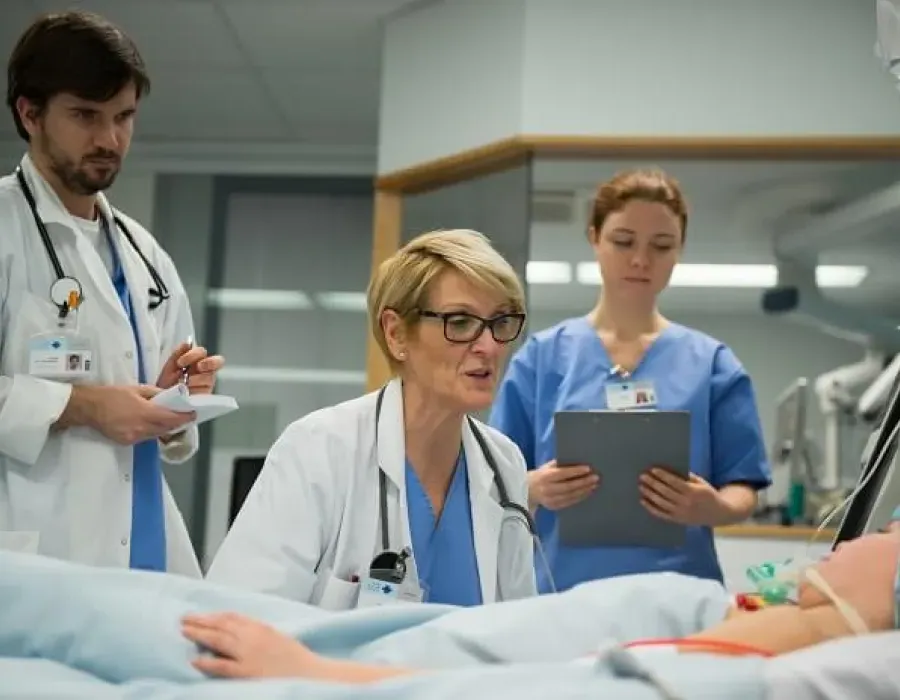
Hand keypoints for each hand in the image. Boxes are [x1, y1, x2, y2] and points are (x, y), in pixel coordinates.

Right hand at [85, 384, 193, 444]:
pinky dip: (151, 432)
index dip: (185, 418)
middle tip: (184, 416)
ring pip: (156, 435)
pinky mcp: (126, 442)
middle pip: (166, 429)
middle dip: (177, 423)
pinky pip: (145, 438)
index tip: (193, 414)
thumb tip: (169, 397)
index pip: (172, 419)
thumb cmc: (112, 395)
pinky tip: (151, 425)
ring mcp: (134, 437)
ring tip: (169, 420)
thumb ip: (155, 394)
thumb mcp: (137, 389)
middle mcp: (142, 428)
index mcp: (145, 413)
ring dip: (165, 428)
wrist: (89, 407)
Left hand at [156, 342, 224, 394]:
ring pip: (210, 378)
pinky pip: (207, 393)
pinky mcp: (207, 396)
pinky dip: (197, 393)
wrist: (163, 401)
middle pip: (216, 362)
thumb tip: (187, 343)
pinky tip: (188, 394)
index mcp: (197, 360)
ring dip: (196, 381)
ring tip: (184, 386)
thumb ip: (178, 354)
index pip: (202, 352)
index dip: (194, 355)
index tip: (180, 363)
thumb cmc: (167, 383)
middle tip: (197, 368)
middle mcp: (205, 371)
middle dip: (207, 363)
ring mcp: (208, 384)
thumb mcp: (170, 367)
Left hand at [181, 612, 323, 679]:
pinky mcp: (246, 671)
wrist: (309, 673)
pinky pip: (222, 666)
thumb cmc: (297, 659)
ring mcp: (248, 654)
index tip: (202, 614)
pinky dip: (208, 663)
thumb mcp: (278, 637)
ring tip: (184, 631)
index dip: (215, 615)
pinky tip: (195, 661)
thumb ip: (260, 633)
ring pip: (218, 640)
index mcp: (261, 628)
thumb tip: (242, 630)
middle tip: (184, 618)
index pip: (233, 617)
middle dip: (202, 621)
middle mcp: (253, 637)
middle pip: (222, 625)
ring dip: (200, 634)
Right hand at [527, 460, 599, 510]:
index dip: (576, 471)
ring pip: (570, 495)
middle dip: (583, 482)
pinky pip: (569, 502)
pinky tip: (587, 492)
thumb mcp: (546, 467)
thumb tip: (576, 460)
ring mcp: (550, 499)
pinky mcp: (554, 506)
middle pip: (568, 486)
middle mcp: (547, 489)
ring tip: (594, 485)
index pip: (562, 473)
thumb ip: (559, 465)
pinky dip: (580, 497)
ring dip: (584, 490)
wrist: (526, 491)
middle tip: (595, 478)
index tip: (588, 468)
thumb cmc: (539, 475)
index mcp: (545, 476)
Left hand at [639, 468, 722, 525]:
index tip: (652, 469)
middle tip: (642, 476)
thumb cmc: (708, 494)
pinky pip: (661, 514)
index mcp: (693, 492)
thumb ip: (688, 476)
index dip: (663, 476)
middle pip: (665, 492)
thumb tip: (671, 468)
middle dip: (653, 483)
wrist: (718, 514)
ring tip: (641, 486)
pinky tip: (643, 500)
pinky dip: (651, 508)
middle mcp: (686, 503)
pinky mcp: (677, 520)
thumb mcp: (701, 483)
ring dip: (649, 494)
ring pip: (661, 503)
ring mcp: (681, 513)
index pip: (674, 482)